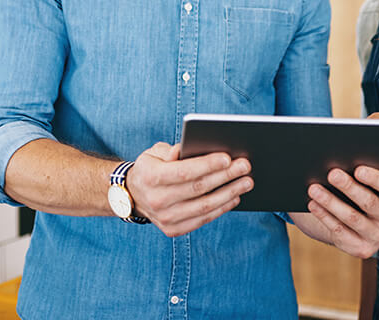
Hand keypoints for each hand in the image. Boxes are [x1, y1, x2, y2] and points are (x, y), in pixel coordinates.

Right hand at [127, 142, 252, 236]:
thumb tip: (187, 149)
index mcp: (151, 177)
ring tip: (246, 182)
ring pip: (204, 206)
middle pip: (199, 188)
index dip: (207, 165)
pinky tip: (234, 197)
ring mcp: (165, 218)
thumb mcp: (153, 153)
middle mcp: (157, 200)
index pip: (184, 171)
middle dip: (226, 176)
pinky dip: (221, 209)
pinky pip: (203, 219)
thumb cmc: (150, 168)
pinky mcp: (173, 229)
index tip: (228, 157)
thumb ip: (171, 150)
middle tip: (245, 166)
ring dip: (229, 193)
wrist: (133, 196)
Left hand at [300, 164, 378, 258]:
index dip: (375, 179)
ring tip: (314, 189)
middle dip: (349, 187)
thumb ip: (372, 173)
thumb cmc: (366, 193)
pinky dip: (325, 216)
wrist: (359, 224)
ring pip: (352, 218)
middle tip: (331, 174)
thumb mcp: (373, 183)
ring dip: (331, 202)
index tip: (358, 169)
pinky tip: (314, 204)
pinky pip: (340, 232)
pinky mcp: (362, 250)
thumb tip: (358, 160)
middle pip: (370, 203)